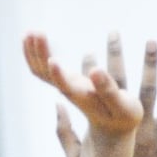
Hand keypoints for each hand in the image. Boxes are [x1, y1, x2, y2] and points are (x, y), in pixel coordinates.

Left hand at [23, 32, 141, 142]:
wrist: (112, 125)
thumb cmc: (122, 115)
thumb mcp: (122, 105)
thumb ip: (108, 89)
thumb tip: (95, 70)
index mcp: (82, 97)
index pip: (65, 87)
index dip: (58, 75)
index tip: (53, 59)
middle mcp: (69, 91)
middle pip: (45, 74)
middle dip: (40, 53)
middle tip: (38, 32)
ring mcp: (65, 85)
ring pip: (40, 70)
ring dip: (34, 51)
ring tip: (33, 31)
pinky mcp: (66, 80)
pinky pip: (44, 68)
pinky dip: (38, 53)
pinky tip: (36, 39)